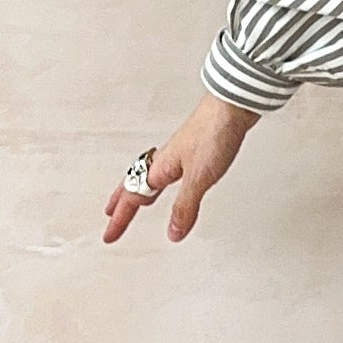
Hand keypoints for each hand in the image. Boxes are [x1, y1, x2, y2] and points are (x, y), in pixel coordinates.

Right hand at [102, 95, 256, 243]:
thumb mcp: (199, 179)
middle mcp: (165, 160)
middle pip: (135, 184)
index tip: (109, 236)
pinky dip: (163, 182)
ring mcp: (179, 153)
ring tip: (140, 202)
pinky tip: (175, 182)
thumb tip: (173, 233)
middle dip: (122, 203)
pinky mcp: (195, 148)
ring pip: (152, 176)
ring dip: (141, 191)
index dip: (120, 219)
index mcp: (160, 168)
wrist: (232, 106)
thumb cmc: (213, 133)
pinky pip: (170, 171)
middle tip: (111, 215)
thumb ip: (185, 207)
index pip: (133, 198)